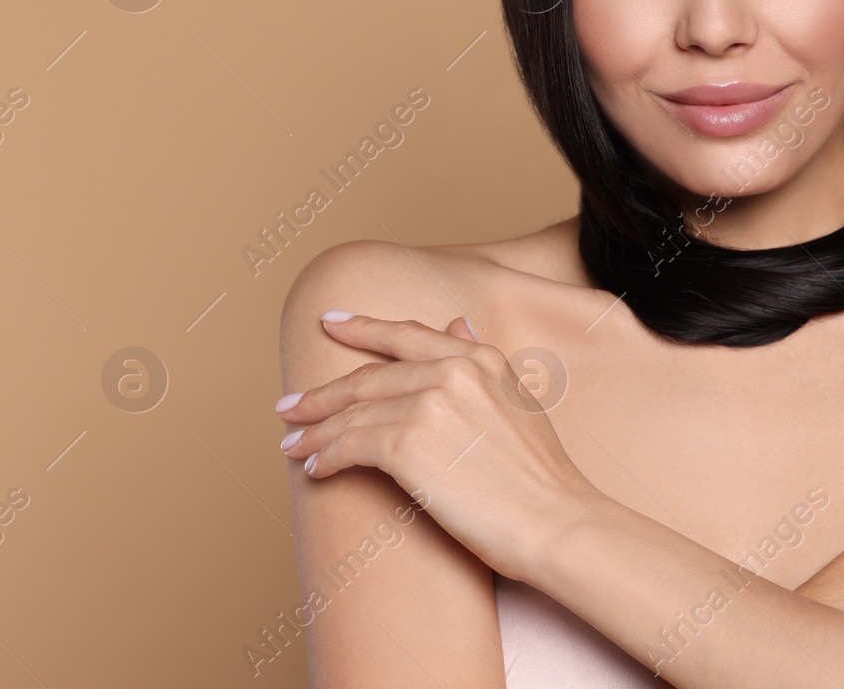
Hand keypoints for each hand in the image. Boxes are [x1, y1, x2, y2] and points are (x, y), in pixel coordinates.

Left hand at [275, 314, 599, 582]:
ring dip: (316, 430)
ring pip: (352, 412)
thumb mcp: (516, 401)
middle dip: (323, 394)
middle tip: (290, 406)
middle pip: (369, 377)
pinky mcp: (405, 443)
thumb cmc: (540, 477)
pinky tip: (316, 466)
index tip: (330, 322)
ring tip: (293, 444)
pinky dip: (326, 455)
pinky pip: (349, 444)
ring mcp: (427, 404)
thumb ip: (480, 363)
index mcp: (480, 357)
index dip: (363, 328)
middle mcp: (452, 370)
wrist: (553, 520)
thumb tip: (457, 323)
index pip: (407, 334)